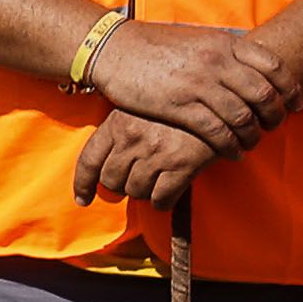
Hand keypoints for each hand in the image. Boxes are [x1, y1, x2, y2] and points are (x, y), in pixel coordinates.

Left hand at [73, 108, 216, 208]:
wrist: (220, 100)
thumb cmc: (177, 107)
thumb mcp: (142, 109)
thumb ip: (121, 133)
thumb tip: (103, 169)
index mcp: (117, 122)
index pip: (89, 161)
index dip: (83, 185)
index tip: (84, 200)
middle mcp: (132, 138)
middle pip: (111, 181)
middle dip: (122, 187)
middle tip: (138, 180)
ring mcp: (156, 152)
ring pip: (136, 191)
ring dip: (145, 192)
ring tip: (159, 178)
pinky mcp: (182, 164)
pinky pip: (161, 199)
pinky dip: (163, 202)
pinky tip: (171, 192)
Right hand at [77, 18, 290, 150]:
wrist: (113, 49)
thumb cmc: (155, 45)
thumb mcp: (198, 39)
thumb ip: (225, 51)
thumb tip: (251, 64)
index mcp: (225, 43)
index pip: (274, 67)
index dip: (290, 89)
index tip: (294, 104)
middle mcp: (217, 62)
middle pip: (264, 94)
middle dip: (275, 116)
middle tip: (274, 127)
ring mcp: (199, 84)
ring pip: (243, 116)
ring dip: (253, 136)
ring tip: (251, 144)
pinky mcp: (179, 106)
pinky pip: (216, 131)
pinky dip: (230, 145)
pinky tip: (231, 152)